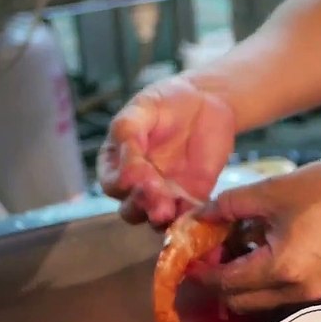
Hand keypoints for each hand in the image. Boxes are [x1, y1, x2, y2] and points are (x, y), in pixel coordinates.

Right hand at [96, 75, 235, 227]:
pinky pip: (189, 217)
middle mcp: (139, 183)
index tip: (137, 175)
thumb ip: (128, 131)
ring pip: (156, 219)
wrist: (208, 101)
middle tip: (156, 197)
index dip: (121, 184)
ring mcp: (166, 193)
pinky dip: (190, 220)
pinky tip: (194, 214)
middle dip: (141, 205)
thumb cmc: (168, 101)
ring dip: (162, 218)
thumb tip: (125, 162)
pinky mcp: (193, 197)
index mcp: (118, 162)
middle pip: (131, 208)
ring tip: (169, 210)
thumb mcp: (143, 108)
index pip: (112, 184)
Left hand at [192, 157, 320, 311]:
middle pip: (241, 299)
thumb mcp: (270, 192)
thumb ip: (227, 207)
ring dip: (244, 279)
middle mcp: (299, 289)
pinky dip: (268, 276)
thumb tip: (199, 217)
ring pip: (263, 297)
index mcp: (281, 268)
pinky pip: (285, 290)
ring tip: (241, 245)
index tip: (188, 256)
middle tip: (210, 252)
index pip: (226, 281)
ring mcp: (316, 291)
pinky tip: (268, 246)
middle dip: (220, 279)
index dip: (201, 270)